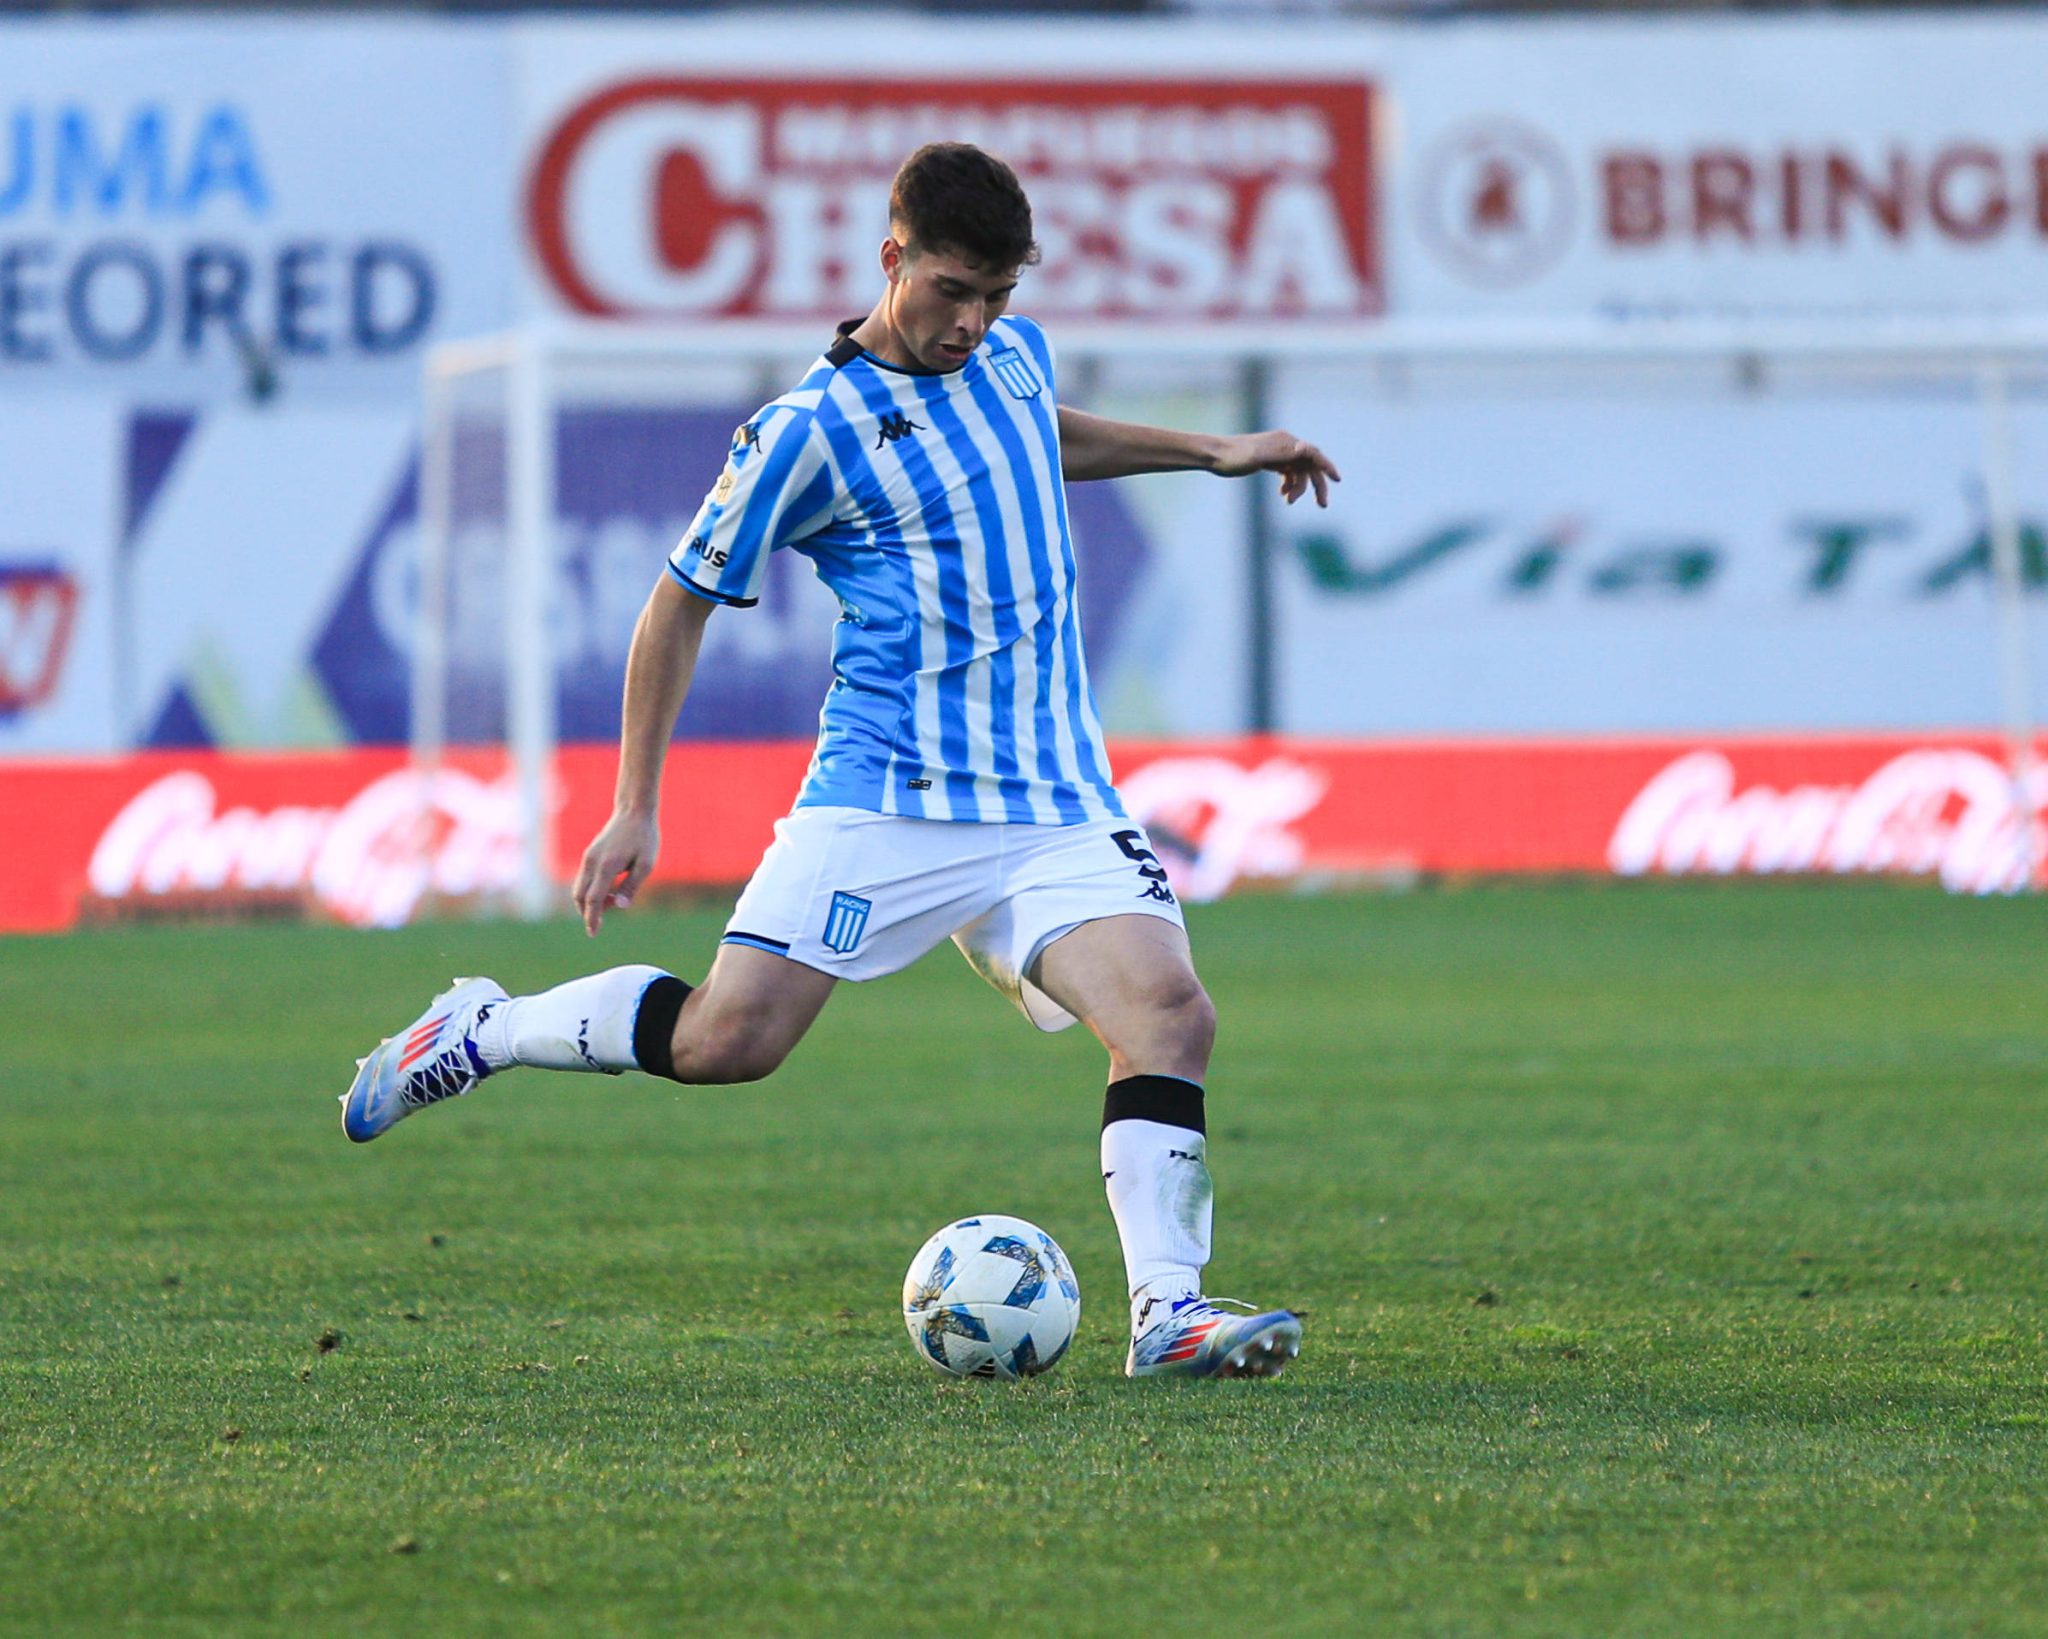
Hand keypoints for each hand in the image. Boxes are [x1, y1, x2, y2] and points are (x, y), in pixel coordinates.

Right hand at [573, 809, 659, 936]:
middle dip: (589, 913)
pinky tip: (609, 890)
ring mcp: (588, 858)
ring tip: (613, 901)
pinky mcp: (589, 855)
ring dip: (590, 902)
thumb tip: (619, 906)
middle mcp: (592, 863)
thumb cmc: (644, 838)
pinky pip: (584, 880)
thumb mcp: (646, 864)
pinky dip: (591, 891)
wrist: (633, 811)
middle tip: (605, 920)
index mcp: (606, 866)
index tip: (593, 933)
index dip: (592, 918)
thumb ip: (632, 886)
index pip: (593, 899)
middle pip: (580, 897)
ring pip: (579, 889)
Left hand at [1213, 431, 1340, 506]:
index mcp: (1285, 442)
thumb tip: (1304, 448)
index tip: (1337, 479)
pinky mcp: (1271, 461)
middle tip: (1322, 505)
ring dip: (1298, 488)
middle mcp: (1285, 445)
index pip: (1313, 453)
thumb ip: (1282, 453)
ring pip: (1298, 472)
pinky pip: (1288, 474)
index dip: (1327, 466)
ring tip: (1288, 501)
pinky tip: (1283, 495)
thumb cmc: (1234, 456)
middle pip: (1309, 466)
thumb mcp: (1259, 457)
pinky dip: (1289, 485)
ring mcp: (1278, 453)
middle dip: (1316, 485)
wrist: (1214, 455)